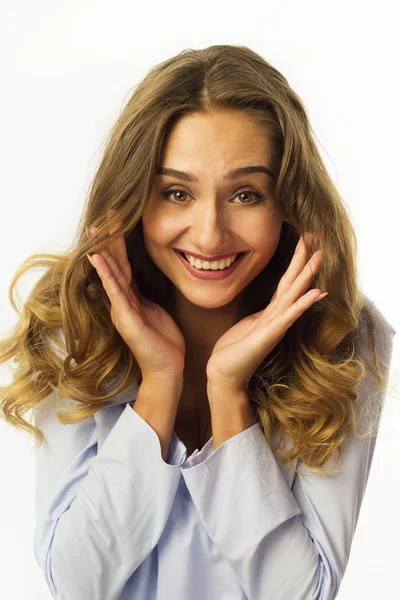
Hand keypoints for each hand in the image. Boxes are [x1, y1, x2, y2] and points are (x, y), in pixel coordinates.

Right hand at [86, 209, 185, 382]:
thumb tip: (138, 279)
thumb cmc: (162, 341)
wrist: (167, 369)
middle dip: (110, 237)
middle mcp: (121, 300)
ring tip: (96, 229)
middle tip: (106, 213)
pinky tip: (98, 258)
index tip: (117, 218)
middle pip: (114, 262)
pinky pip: (116, 291)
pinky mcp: (126, 318)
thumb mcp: (153, 309)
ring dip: (104, 249)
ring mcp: (121, 308)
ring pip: (111, 273)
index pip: (122, 262)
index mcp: (130, 296)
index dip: (119, 240)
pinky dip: (106, 274)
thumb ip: (143, 293)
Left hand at [206, 234, 326, 391]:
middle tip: (315, 237)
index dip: (295, 262)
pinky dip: (303, 303)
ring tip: (320, 257)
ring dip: (307, 275)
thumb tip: (264, 308)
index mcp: (270, 313)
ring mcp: (275, 326)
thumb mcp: (246, 326)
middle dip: (303, 260)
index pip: (286, 282)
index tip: (303, 240)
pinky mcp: (269, 335)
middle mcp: (277, 317)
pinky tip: (317, 292)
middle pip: (293, 283)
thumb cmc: (233, 352)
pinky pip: (288, 315)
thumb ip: (258, 316)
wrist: (224, 375)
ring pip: (293, 295)